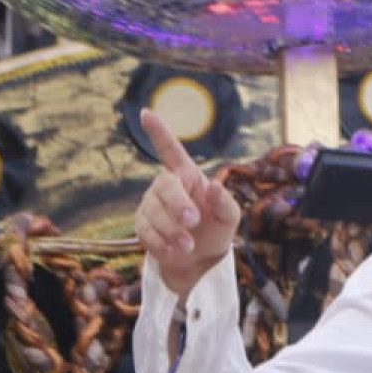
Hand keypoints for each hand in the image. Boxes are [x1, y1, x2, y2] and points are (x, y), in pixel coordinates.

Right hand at [135, 108, 241, 295]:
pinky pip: (146, 232)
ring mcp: (151, 205)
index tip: (146, 113)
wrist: (200, 260)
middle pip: (164, 187)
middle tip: (193, 221)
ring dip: (172, 231)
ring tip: (188, 245)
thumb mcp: (229, 217)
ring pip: (154, 213)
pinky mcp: (142, 225)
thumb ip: (225, 201)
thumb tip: (214, 185)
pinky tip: (174, 251)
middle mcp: (166, 186)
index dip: (159, 132)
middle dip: (177, 205)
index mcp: (188, 176)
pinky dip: (162, 243)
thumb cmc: (216, 230)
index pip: (170, 150)